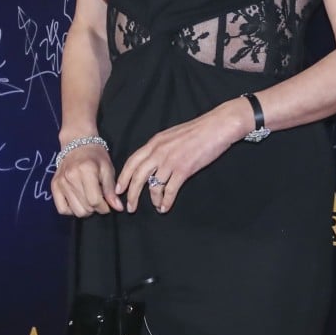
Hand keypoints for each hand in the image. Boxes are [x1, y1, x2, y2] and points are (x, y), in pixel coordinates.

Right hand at [52, 144, 123, 216]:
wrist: (77, 143)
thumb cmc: (96, 155)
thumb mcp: (107, 168)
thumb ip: (111, 189)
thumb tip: (119, 208)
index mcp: (86, 170)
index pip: (95, 200)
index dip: (104, 207)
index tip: (108, 204)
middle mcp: (71, 177)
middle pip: (85, 207)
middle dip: (96, 209)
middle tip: (99, 200)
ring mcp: (61, 182)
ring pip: (75, 211)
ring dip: (86, 210)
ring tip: (90, 201)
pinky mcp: (54, 185)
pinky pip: (62, 209)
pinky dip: (71, 210)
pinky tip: (78, 202)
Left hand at [116, 105, 240, 213]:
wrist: (216, 127)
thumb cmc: (196, 131)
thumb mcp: (171, 135)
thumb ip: (159, 147)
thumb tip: (151, 161)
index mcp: (155, 142)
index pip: (132, 161)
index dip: (123, 177)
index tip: (119, 190)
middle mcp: (159, 151)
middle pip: (138, 176)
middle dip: (132, 194)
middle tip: (130, 207)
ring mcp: (171, 161)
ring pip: (153, 186)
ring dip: (152, 199)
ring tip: (155, 206)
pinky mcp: (184, 169)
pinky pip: (170, 190)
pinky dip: (166, 201)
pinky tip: (165, 207)